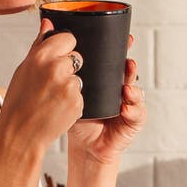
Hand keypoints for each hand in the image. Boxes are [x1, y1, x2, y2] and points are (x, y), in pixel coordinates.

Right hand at [0, 19, 83, 149]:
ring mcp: (69, 86)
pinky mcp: (78, 102)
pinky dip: (72, 101)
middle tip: (51, 84)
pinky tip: (57, 108)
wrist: (20, 134)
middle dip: (68, 68)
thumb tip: (48, 23)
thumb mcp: (23, 70)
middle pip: (77, 58)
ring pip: (79, 78)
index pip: (69, 38)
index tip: (56, 59)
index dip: (64, 49)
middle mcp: (57, 68)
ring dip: (70, 86)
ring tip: (52, 99)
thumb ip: (40, 45)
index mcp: (41, 56)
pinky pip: (81, 95)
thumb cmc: (18, 103)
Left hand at [68, 35, 145, 163]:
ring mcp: (128, 105)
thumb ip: (62, 71)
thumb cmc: (78, 120)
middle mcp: (119, 90)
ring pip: (136, 92)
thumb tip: (49, 38)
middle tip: (127, 62)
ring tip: (126, 87)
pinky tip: (125, 107)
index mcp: (106, 82)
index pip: (115, 62)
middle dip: (129, 66)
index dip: (121, 50)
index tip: (125, 40)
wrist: (85, 147)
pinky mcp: (132, 121)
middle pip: (128, 73)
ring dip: (133, 87)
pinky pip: (137, 113)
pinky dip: (133, 109)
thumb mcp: (68, 94)